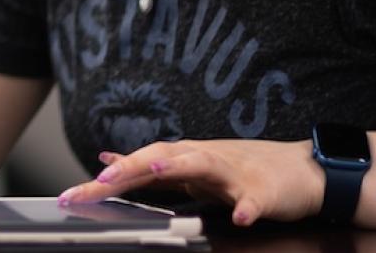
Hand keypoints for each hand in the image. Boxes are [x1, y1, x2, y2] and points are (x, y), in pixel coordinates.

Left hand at [57, 138, 324, 226]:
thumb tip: (107, 160)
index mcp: (183, 158)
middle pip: (161, 157)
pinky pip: (255, 201)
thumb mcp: (189, 167)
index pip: (137, 165)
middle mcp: (203, 158)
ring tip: (155, 170)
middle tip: (102, 177)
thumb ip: (149, 167)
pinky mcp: (264, 191)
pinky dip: (248, 208)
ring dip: (178, 166)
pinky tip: (242, 218)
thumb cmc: (242, 170)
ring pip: (203, 165)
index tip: (72, 194)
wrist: (302, 170)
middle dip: (130, 166)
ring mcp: (234, 172)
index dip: (105, 179)